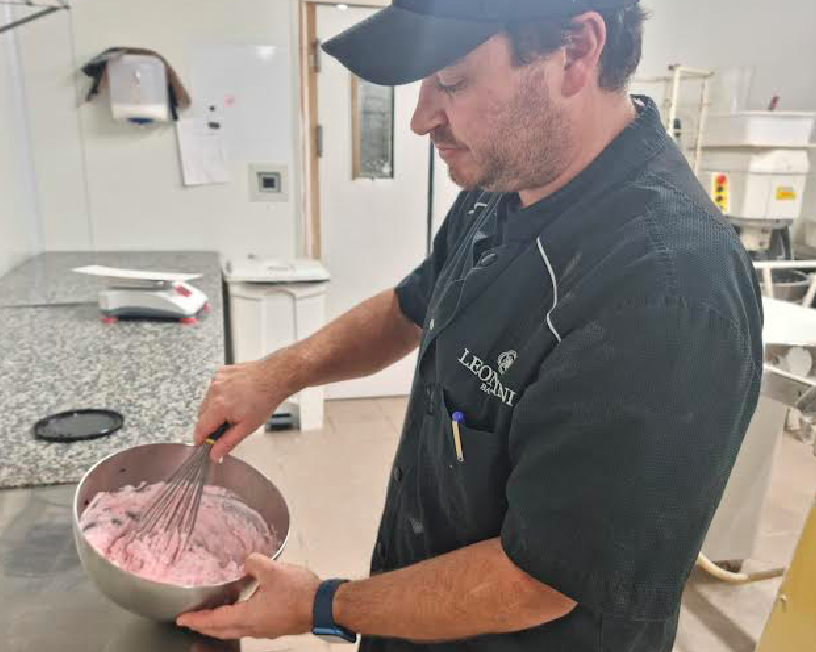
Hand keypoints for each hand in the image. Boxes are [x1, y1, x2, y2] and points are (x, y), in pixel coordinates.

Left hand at [177, 555, 320, 639]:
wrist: (323, 606)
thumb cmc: (299, 593)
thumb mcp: (273, 570)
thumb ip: (254, 563)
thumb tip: (246, 560)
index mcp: (248, 615)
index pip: (215, 620)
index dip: (196, 619)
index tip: (182, 619)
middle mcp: (253, 627)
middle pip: (222, 630)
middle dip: (204, 626)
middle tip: (192, 621)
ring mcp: (265, 629)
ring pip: (235, 630)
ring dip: (220, 625)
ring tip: (213, 616)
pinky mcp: (275, 626)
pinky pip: (249, 626)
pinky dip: (237, 621)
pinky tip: (243, 610)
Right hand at [195, 353, 298, 460]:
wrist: (275, 378)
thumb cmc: (265, 401)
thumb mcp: (247, 428)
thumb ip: (227, 443)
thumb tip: (214, 454)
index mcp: (219, 407)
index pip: (200, 429)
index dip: (201, 439)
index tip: (205, 444)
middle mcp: (214, 391)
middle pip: (201, 415)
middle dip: (211, 423)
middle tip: (227, 425)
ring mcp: (216, 380)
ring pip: (206, 402)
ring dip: (215, 409)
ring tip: (235, 408)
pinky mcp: (220, 372)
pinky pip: (213, 389)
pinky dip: (219, 395)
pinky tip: (235, 396)